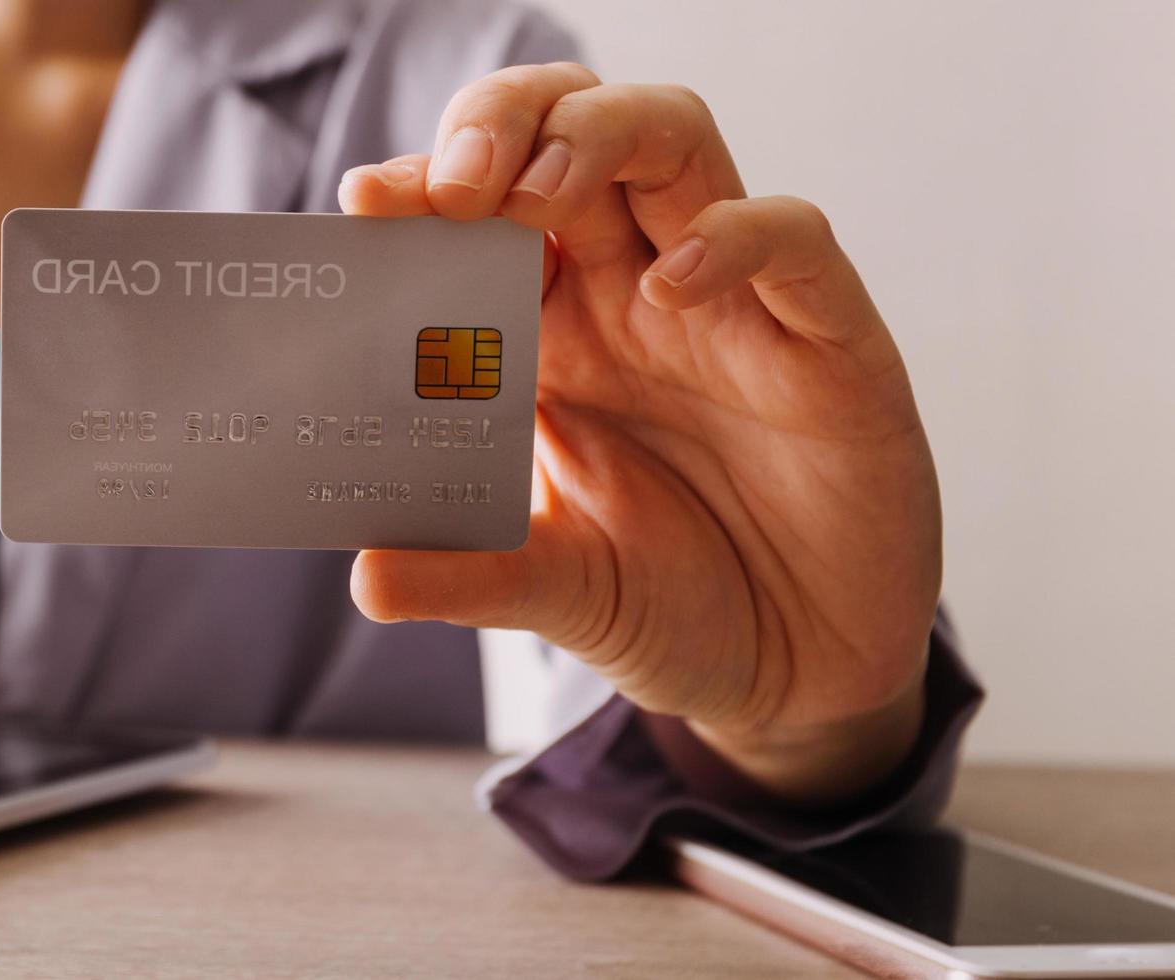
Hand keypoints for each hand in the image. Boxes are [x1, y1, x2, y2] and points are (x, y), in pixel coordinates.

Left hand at [337, 64, 938, 803]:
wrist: (799, 676)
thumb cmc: (674, 602)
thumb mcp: (560, 595)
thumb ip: (470, 575)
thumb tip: (368, 580)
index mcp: (549, 331)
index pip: (482, 208)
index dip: (428, 184)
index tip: (367, 201)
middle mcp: (632, 291)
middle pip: (568, 133)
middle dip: (505, 122)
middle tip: (457, 182)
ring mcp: (729, 303)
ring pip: (674, 142)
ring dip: (600, 136)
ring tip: (536, 191)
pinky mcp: (827, 340)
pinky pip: (792, 240)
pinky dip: (733, 239)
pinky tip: (674, 286)